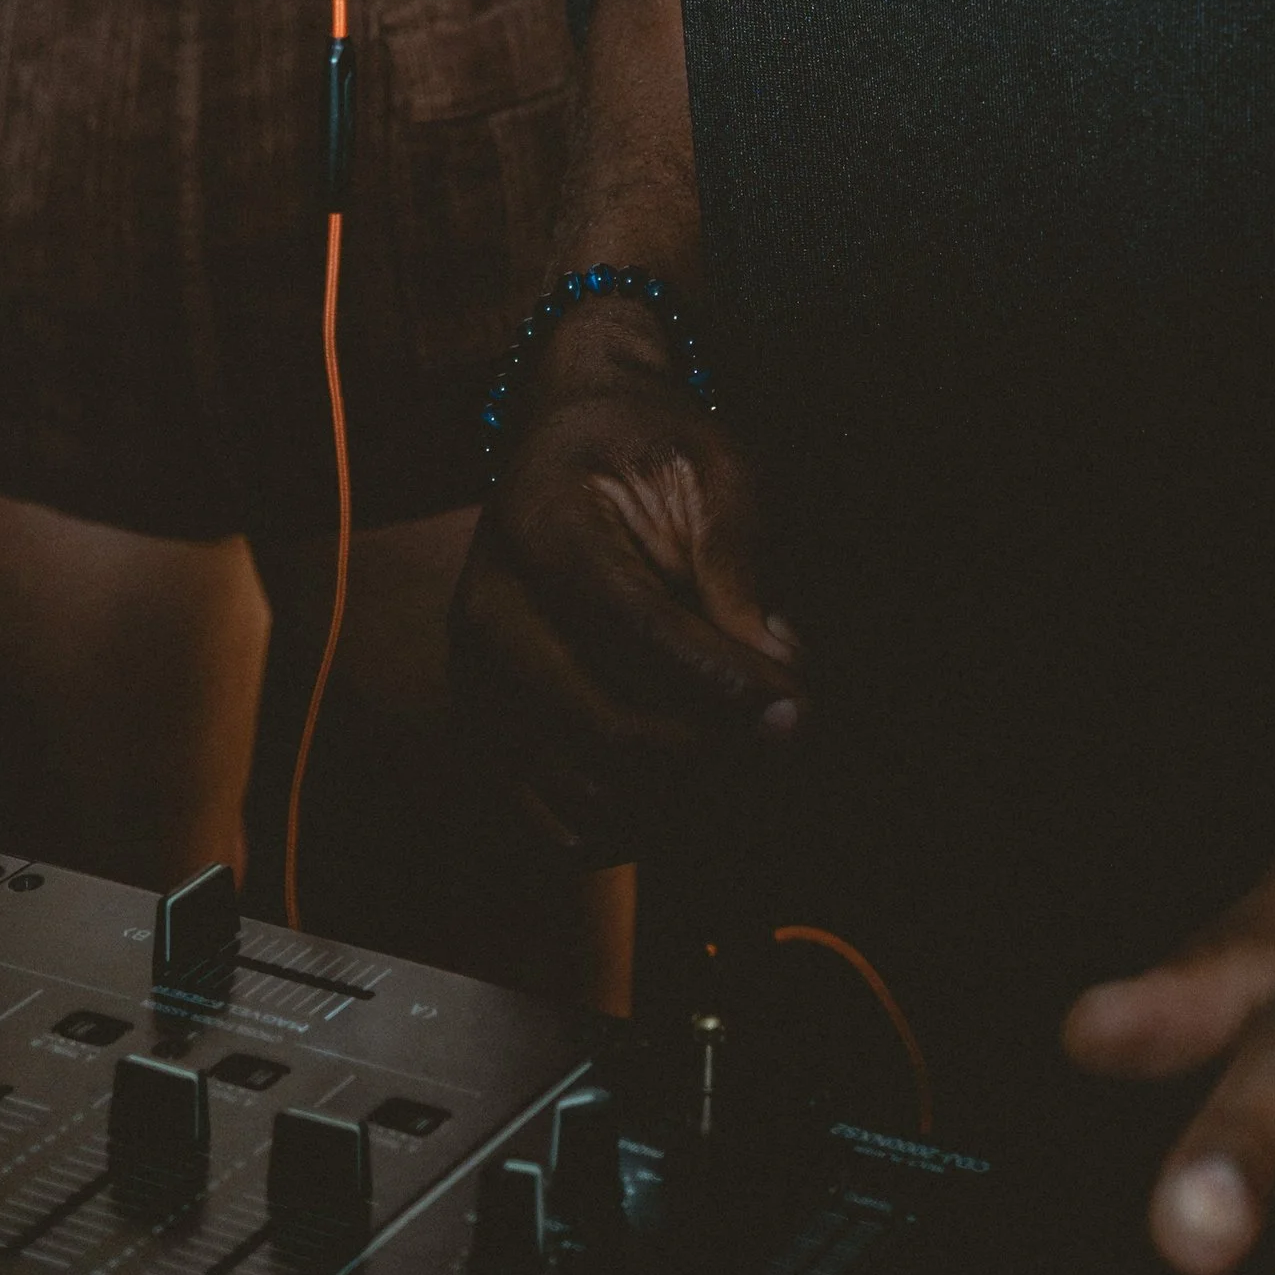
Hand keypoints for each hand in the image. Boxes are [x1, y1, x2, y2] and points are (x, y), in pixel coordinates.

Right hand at [451, 320, 801, 858]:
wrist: (572, 446)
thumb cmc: (653, 451)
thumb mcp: (712, 468)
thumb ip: (740, 562)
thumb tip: (778, 670)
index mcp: (540, 526)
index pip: (632, 629)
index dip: (720, 680)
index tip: (796, 704)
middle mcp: (490, 613)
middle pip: (609, 728)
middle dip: (718, 748)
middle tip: (790, 731)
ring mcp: (479, 684)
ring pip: (589, 794)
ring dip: (686, 799)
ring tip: (750, 755)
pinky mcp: (488, 735)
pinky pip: (562, 826)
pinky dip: (639, 827)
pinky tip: (696, 785)